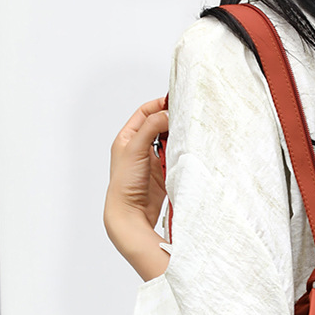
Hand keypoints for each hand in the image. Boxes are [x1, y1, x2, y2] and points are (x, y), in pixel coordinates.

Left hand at [104, 99, 171, 280]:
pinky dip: (182, 152)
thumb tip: (167, 113)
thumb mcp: (135, 148)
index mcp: (127, 138)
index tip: (176, 100)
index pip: (145, 112)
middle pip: (159, 125)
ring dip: (178, 136)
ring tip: (190, 130)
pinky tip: (189, 149)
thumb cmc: (124, 184)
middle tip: (187, 114)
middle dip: (172, 119)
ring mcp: (152, 161)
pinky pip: (175, 157)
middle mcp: (139, 147)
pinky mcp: (163, 174)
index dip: (159, 104)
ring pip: (169, 141)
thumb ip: (151, 127)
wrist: (130, 214)